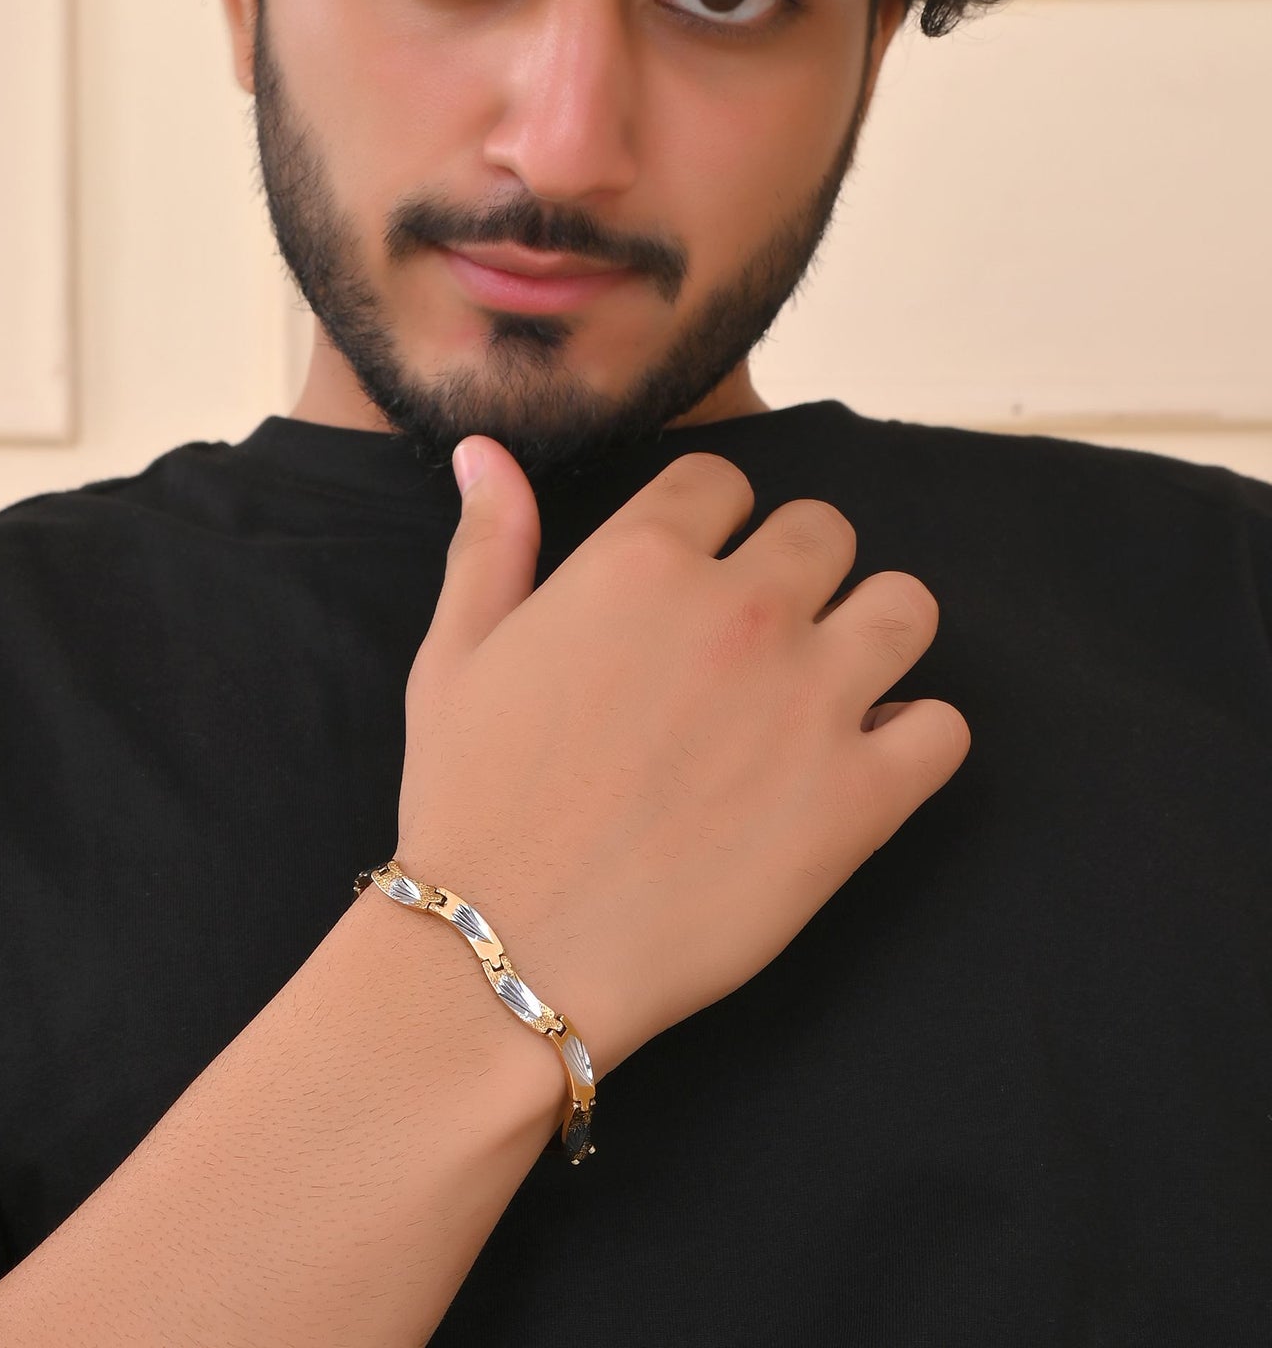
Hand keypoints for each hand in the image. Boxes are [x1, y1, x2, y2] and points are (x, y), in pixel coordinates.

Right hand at [396, 437, 969, 1077]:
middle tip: (759, 638)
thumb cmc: (471, 802)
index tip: (696, 574)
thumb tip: (483, 449)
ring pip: (907, 607)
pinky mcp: (859, 799)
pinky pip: (944, 729)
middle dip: (797, 569)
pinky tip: (860, 764)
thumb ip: (489, 540)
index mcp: (640, 560)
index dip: (711, 524)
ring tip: (829, 684)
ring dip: (874, 632)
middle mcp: (740, 610)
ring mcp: (810, 701)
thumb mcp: (455, 654)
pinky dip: (914, 739)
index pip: (723, 481)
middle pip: (825, 530)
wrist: (507, 950)